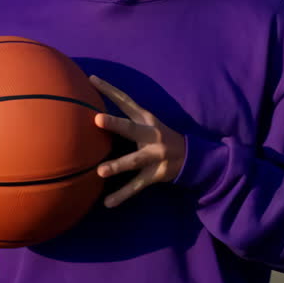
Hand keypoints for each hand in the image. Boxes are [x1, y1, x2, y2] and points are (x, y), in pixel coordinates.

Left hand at [89, 75, 185, 207]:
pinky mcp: (155, 174)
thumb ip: (125, 119)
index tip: (91, 79)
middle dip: (116, 124)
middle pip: (131, 128)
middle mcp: (151, 135)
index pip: (125, 101)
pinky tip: (108, 203)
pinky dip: (122, 195)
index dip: (109, 90)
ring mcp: (154, 156)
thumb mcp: (147, 123)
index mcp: (146, 119)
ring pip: (134, 160)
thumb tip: (94, 112)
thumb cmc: (159, 137)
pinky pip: (136, 186)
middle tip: (97, 119)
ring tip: (100, 171)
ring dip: (118, 165)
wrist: (192, 156)